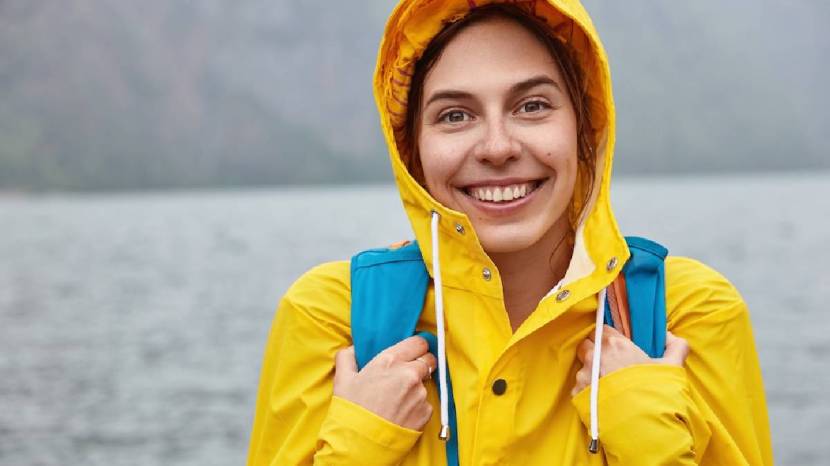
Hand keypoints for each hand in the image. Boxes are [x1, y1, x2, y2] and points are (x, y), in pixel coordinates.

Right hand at [333, 336, 436, 430]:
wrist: (362, 443)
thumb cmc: (352, 410)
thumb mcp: (343, 379)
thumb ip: (347, 357)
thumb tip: (353, 349)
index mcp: (390, 361)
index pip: (418, 342)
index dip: (417, 346)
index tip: (413, 352)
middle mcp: (409, 374)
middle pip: (428, 360)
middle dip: (421, 364)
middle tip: (407, 374)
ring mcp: (420, 394)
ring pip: (425, 383)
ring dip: (416, 387)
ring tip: (397, 399)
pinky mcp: (426, 412)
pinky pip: (425, 403)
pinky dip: (416, 406)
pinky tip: (401, 412)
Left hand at [571, 326, 688, 395]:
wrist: (643, 427)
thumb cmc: (657, 393)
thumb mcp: (672, 367)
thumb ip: (675, 345)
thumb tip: (669, 336)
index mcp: (614, 344)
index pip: (600, 329)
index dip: (607, 336)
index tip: (615, 345)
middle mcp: (594, 357)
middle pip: (586, 344)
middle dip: (595, 350)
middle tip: (610, 363)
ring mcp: (584, 376)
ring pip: (582, 366)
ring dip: (592, 371)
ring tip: (609, 385)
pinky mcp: (577, 394)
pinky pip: (579, 386)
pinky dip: (588, 390)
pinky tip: (604, 398)